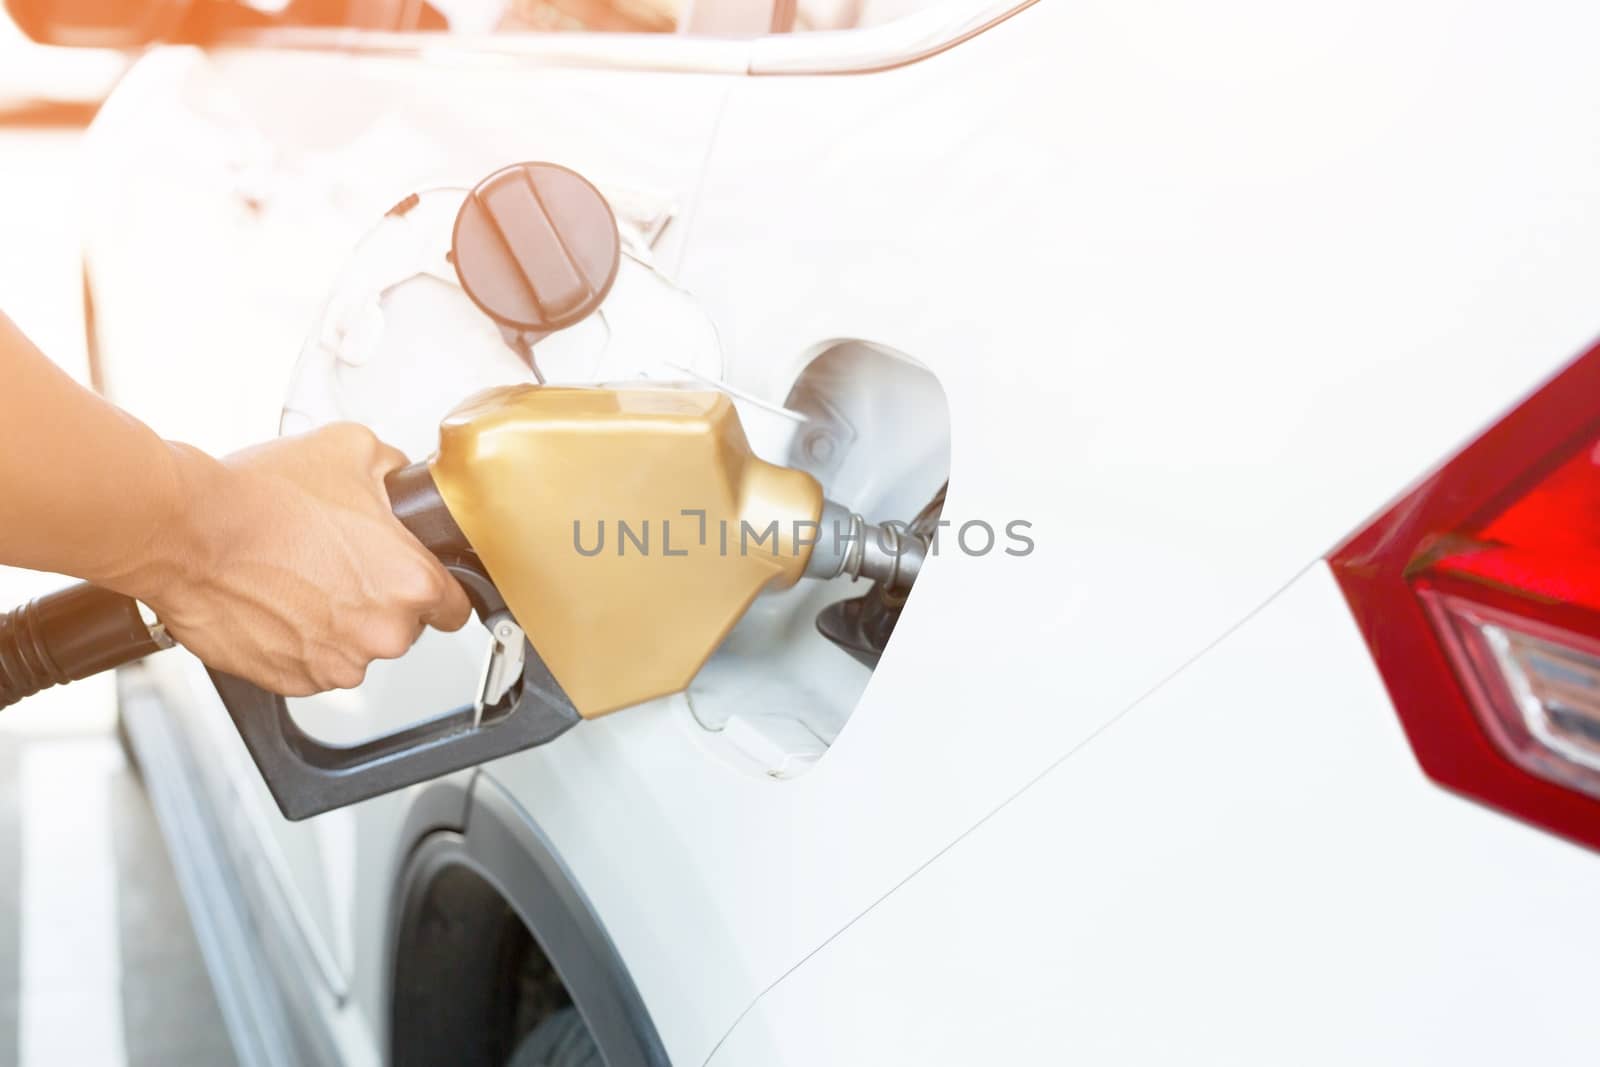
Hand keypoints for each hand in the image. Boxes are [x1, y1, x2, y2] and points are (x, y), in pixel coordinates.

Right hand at [130, 424, 472, 695]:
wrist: (186, 533)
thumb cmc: (261, 498)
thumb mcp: (351, 450)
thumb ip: (394, 470)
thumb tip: (401, 479)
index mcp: (411, 583)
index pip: (456, 607)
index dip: (437, 589)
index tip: (418, 582)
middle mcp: (382, 632)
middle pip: (403, 627)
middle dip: (379, 601)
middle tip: (338, 564)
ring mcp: (336, 663)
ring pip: (356, 648)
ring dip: (338, 624)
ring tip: (300, 579)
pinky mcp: (293, 681)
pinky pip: (312, 665)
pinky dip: (299, 642)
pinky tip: (278, 604)